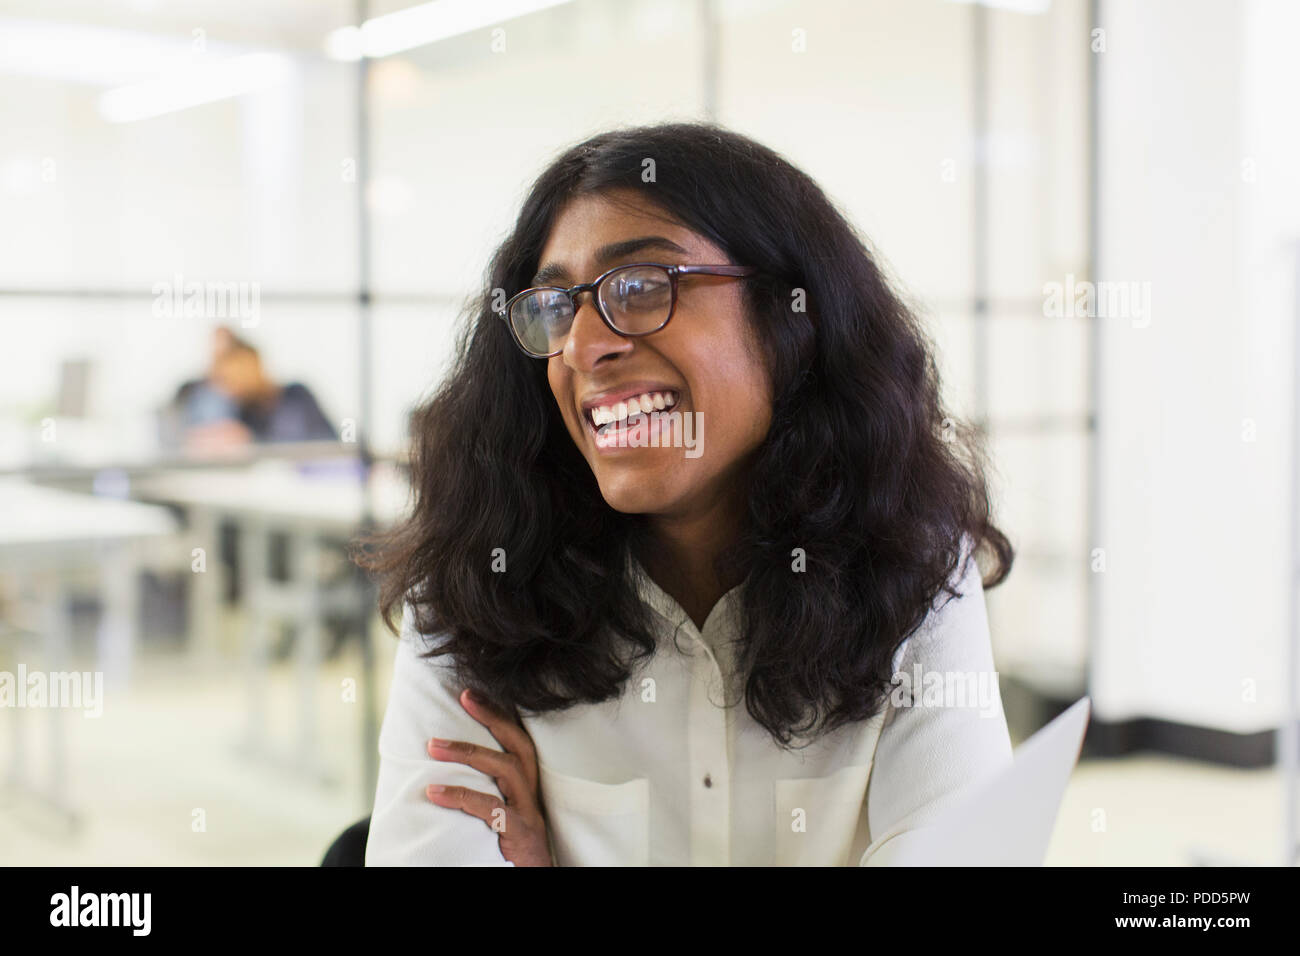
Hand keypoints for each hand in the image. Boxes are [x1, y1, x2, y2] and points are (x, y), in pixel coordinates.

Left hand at [425, 688, 552, 866]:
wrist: (534, 878)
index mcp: (528, 785)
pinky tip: (433, 793)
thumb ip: (486, 790)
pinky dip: (462, 797)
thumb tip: (443, 766)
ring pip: (506, 769)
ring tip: (432, 746)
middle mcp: (532, 793)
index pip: (519, 740)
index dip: (499, 714)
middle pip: (519, 745)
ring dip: (468, 753)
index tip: (471, 693)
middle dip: (492, 717)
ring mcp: (529, 812)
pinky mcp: (520, 833)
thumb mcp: (503, 812)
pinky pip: (492, 809)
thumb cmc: (512, 846)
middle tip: (463, 697)